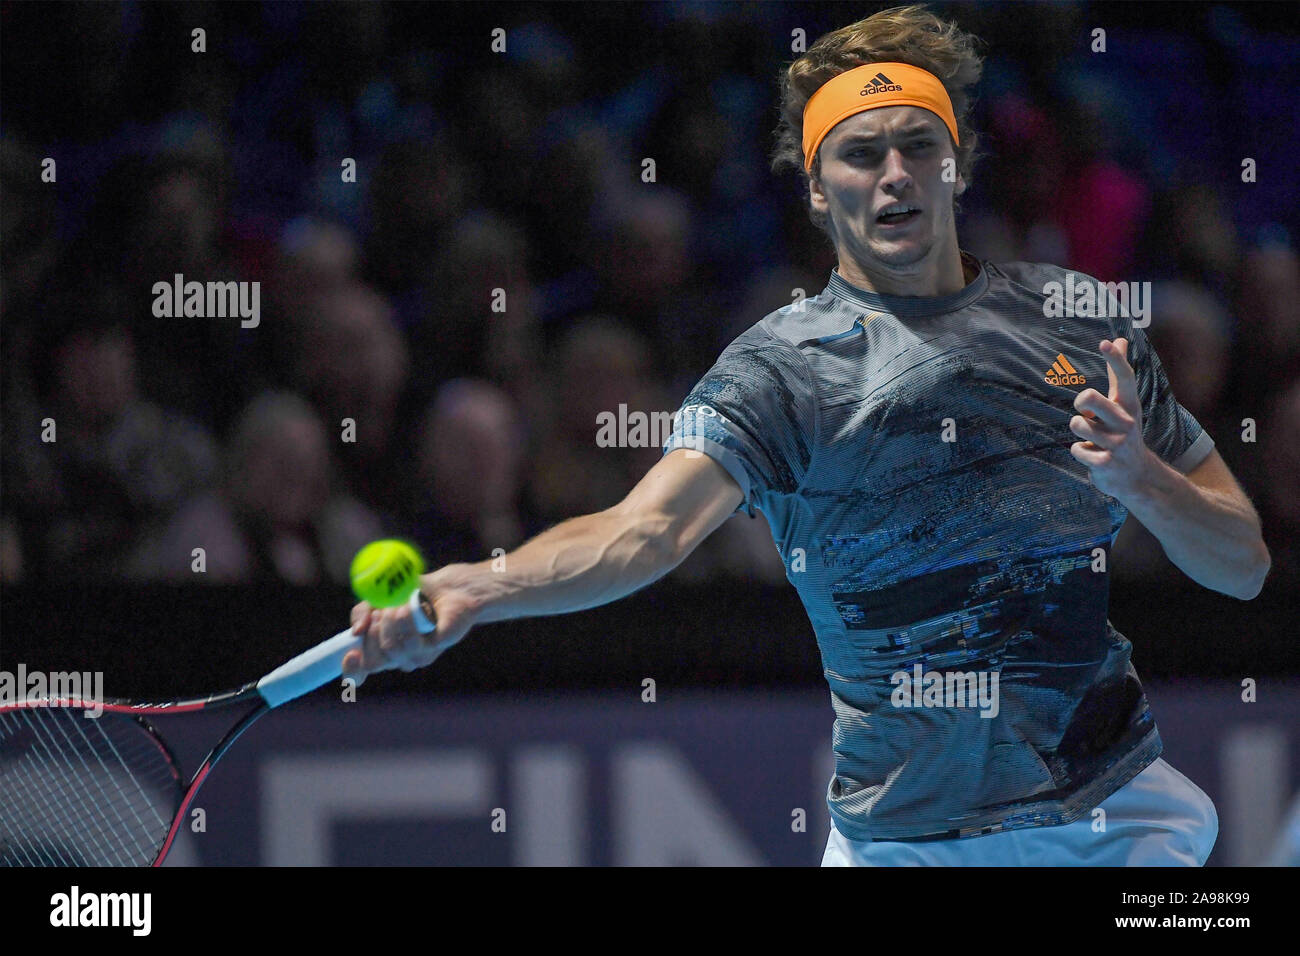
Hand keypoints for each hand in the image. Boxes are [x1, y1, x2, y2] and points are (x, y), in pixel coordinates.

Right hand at [341, 571, 478, 684]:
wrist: (446, 585)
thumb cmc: (411, 594)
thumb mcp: (376, 599)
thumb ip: (360, 613)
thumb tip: (356, 632)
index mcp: (381, 650)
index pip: (359, 674)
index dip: (351, 670)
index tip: (350, 654)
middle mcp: (399, 658)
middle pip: (374, 662)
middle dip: (372, 633)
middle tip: (381, 613)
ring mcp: (419, 655)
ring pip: (392, 650)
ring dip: (391, 621)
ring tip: (401, 605)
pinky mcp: (437, 646)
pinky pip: (415, 642)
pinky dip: (409, 619)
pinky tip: (414, 606)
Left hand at [1068, 338, 1156, 499]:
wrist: (1135, 476)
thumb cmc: (1123, 432)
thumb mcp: (1125, 403)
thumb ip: (1118, 373)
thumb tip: (1121, 338)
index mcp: (1129, 405)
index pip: (1124, 377)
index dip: (1115, 359)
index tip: (1105, 342)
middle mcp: (1125, 422)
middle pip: (1089, 398)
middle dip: (1081, 402)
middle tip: (1086, 412)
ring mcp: (1116, 443)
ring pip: (1077, 424)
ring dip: (1079, 432)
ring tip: (1093, 439)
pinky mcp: (1105, 463)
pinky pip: (1076, 449)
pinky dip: (1080, 452)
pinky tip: (1094, 456)